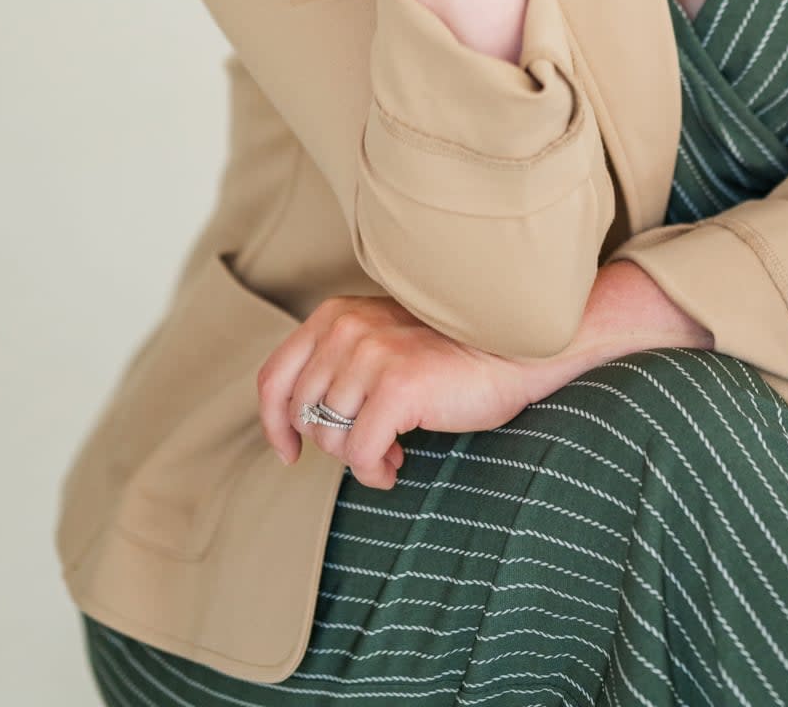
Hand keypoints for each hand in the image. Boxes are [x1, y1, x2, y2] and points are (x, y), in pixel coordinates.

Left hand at [256, 293, 549, 489]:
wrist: (513, 349)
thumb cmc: (451, 353)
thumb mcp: (382, 340)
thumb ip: (341, 363)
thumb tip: (304, 423)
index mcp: (336, 314)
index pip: (273, 377)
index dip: (274, 424)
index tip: (289, 451)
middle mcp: (347, 329)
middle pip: (302, 415)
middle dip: (332, 443)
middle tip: (372, 444)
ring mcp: (372, 355)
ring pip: (329, 438)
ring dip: (357, 457)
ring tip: (391, 449)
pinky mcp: (398, 386)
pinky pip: (359, 454)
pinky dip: (373, 472)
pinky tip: (395, 465)